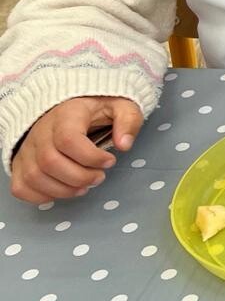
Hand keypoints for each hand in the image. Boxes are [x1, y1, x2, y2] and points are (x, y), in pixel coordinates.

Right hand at [11, 97, 141, 203]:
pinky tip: (63, 190)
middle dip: (80, 177)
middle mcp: (40, 131)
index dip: (91, 157)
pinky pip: (21, 185)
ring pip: (34, 176)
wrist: (70, 105)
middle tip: (99, 177)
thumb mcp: (121, 105)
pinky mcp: (21, 162)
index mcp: (66, 114)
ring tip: (85, 186)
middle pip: (49, 162)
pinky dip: (41, 196)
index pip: (68, 139)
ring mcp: (28, 148)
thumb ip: (128, 121)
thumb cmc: (96, 108)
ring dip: (63, 190)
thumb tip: (125, 145)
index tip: (110, 161)